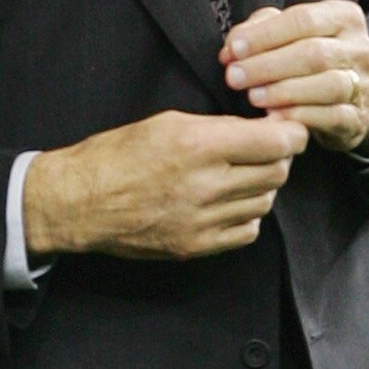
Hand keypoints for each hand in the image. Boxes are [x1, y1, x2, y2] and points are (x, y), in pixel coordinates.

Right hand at [22, 111, 304, 260]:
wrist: (78, 202)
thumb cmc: (115, 156)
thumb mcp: (167, 123)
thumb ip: (218, 128)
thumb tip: (259, 129)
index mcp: (197, 145)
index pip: (276, 141)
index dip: (290, 133)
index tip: (287, 129)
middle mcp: (204, 185)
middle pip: (277, 172)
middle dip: (277, 158)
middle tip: (263, 150)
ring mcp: (201, 220)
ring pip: (264, 202)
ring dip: (260, 187)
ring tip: (238, 176)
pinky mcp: (195, 246)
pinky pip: (246, 231)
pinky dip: (245, 216)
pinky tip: (227, 203)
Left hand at [221, 0, 368, 153]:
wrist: (356, 97)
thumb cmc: (312, 59)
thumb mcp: (290, 35)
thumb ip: (261, 31)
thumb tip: (232, 48)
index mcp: (343, 17)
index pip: (303, 20)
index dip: (265, 35)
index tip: (233, 50)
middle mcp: (358, 48)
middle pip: (314, 53)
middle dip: (268, 65)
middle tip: (235, 77)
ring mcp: (363, 84)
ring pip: (329, 85)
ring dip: (284, 91)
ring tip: (253, 97)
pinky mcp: (359, 118)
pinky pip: (334, 116)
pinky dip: (301, 116)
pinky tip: (275, 117)